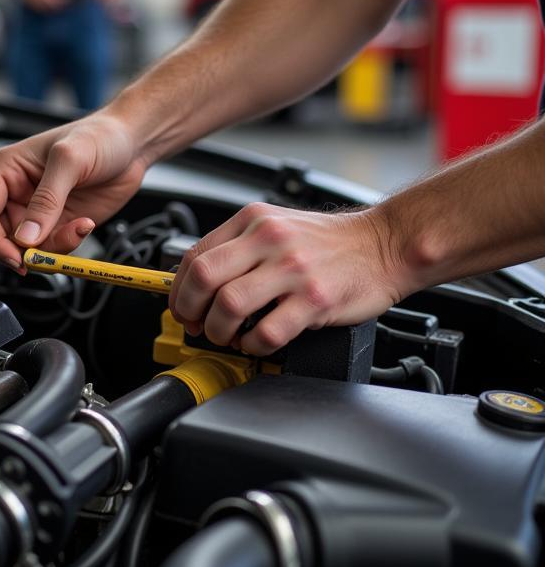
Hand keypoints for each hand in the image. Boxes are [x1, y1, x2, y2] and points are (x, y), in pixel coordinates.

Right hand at [0, 111, 148, 268]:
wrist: (132, 144)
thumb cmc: (100, 136)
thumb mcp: (70, 159)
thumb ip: (47, 199)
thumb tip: (26, 237)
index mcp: (8, 170)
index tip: (13, 256)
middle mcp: (17, 192)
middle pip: (0, 236)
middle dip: (23, 250)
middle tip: (46, 255)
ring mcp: (38, 211)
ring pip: (28, 248)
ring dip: (52, 249)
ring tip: (79, 228)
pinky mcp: (58, 224)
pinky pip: (53, 248)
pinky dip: (68, 245)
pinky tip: (85, 224)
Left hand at [169, 202, 403, 356]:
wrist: (386, 244)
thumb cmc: (331, 242)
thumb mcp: (277, 226)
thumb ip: (240, 247)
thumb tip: (198, 280)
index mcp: (253, 221)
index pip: (194, 256)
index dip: (179, 290)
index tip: (182, 308)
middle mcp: (269, 240)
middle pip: (203, 278)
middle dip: (190, 310)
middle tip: (196, 326)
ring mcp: (292, 270)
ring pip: (229, 305)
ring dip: (219, 331)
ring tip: (228, 336)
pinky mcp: (314, 300)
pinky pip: (267, 332)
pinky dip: (253, 345)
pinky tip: (258, 342)